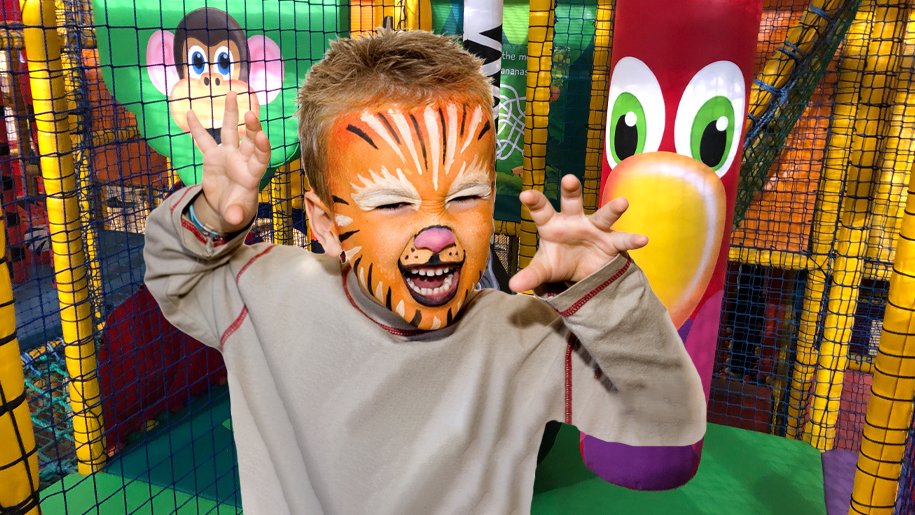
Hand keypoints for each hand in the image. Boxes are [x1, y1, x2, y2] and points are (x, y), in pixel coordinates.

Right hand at [186, 91, 270, 232]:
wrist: (226, 206)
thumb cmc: (236, 207)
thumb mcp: (236, 213)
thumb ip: (235, 214)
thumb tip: (233, 218)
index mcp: (252, 173)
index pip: (260, 157)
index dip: (261, 147)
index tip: (261, 136)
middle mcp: (243, 159)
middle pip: (249, 139)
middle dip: (251, 126)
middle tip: (251, 112)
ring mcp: (228, 155)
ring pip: (231, 131)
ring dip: (231, 113)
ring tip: (233, 93)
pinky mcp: (213, 156)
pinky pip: (204, 140)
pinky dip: (197, 128)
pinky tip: (191, 112)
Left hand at [508, 175, 647, 292]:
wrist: (581, 272)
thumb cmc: (558, 261)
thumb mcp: (544, 269)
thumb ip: (531, 275)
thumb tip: (513, 285)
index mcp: (552, 224)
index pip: (542, 210)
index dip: (534, 202)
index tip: (525, 194)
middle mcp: (574, 220)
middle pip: (572, 202)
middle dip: (571, 190)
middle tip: (569, 179)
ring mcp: (594, 228)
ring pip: (603, 215)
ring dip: (612, 209)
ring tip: (623, 203)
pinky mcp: (611, 241)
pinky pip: (622, 240)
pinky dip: (632, 240)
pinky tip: (643, 240)